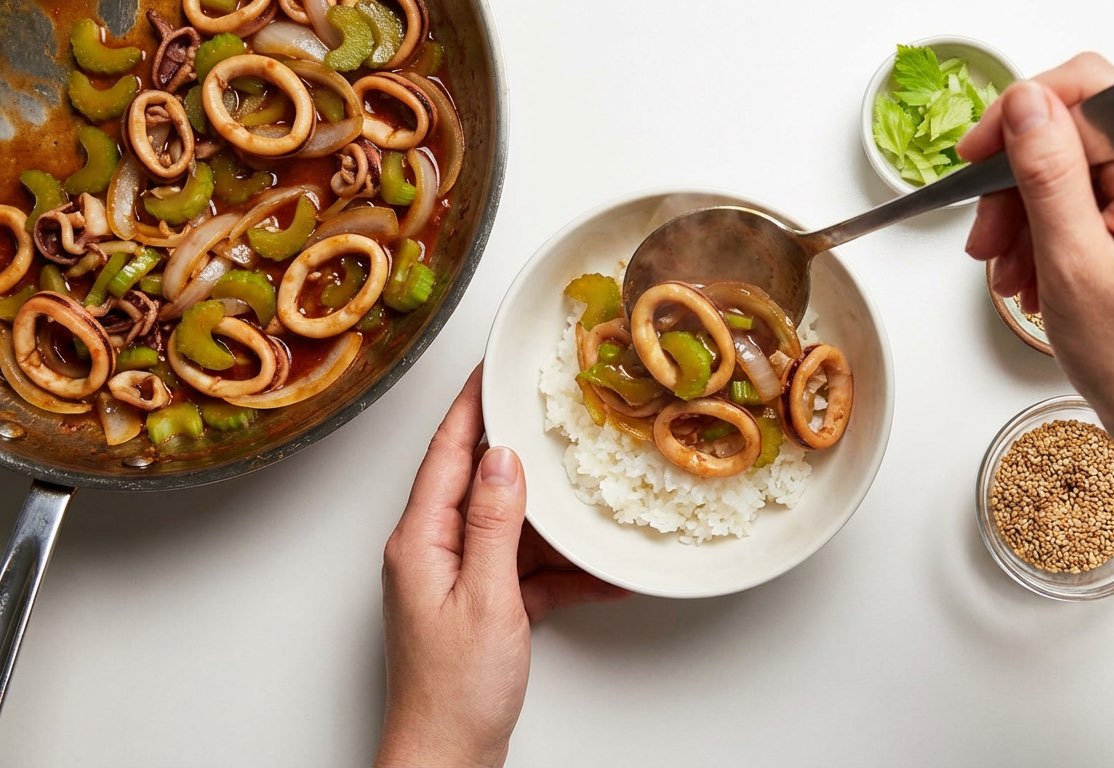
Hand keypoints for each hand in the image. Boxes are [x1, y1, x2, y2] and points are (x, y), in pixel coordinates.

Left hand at [375, 366, 628, 767]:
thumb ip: (495, 524)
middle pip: (478, 483)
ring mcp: (455, 580)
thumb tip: (503, 459)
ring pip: (508, 528)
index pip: (446, 452)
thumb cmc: (454, 692)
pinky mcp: (479, 607)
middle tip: (554, 412)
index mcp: (419, 540)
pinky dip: (560, 572)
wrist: (446, 759)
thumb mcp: (488, 598)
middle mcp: (430, 552)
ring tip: (592, 498)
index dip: (471, 404)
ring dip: (552, 522)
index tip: (493, 367)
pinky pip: (523, 571)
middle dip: (520, 452)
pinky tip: (602, 574)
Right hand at [958, 54, 1113, 531]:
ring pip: (1078, 166)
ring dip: (1030, 215)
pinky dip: (1055, 228)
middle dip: (1019, 184)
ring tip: (1010, 275)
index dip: (1016, 121)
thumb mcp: (1071, 261)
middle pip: (1077, 132)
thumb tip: (1024, 102)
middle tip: (986, 242)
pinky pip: (1096, 194)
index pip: (1085, 92)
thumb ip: (1046, 171)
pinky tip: (1036, 275)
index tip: (971, 160)